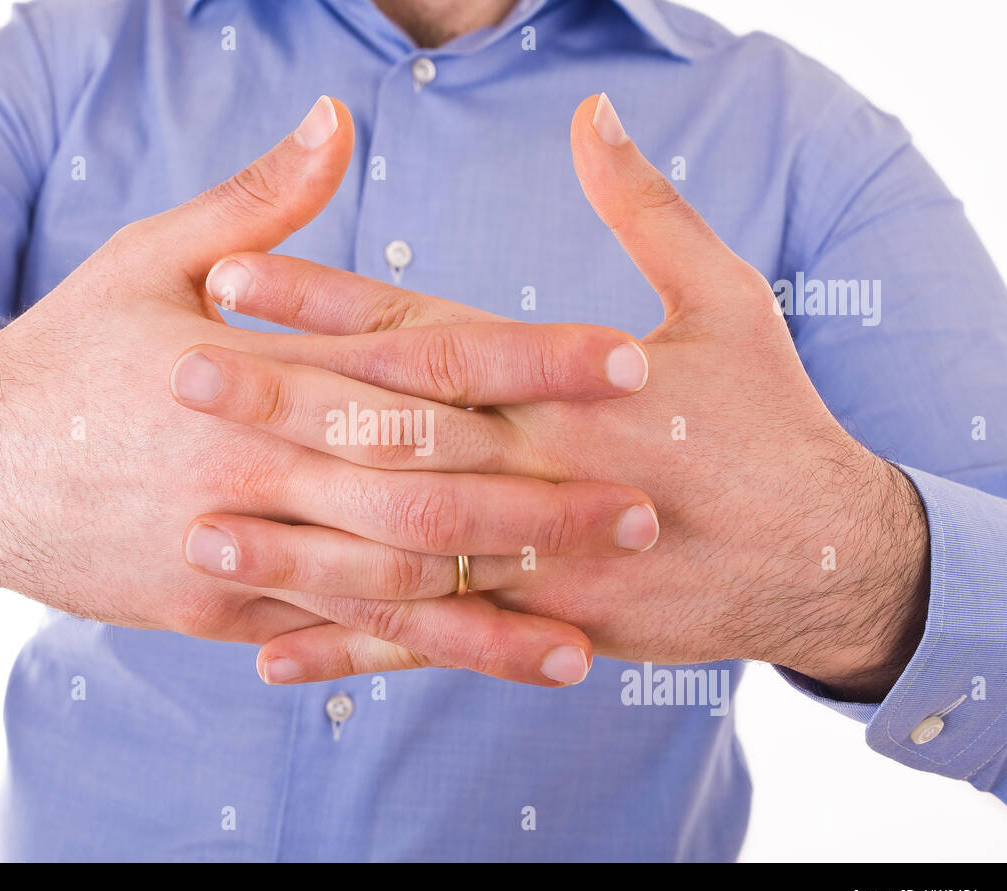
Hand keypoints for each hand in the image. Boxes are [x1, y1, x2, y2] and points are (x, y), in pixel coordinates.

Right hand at [0, 96, 658, 684]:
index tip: (622, 362)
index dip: (528, 364)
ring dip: (506, 589)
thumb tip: (336, 118)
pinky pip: (340, 628)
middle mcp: (259, 460)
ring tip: (604, 602)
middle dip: (544, 495)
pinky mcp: (224, 607)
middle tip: (649, 504)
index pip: (422, 360)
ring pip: (395, 573)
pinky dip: (426, 645)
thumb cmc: (68, 355)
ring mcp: (241, 545)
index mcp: (259, 363)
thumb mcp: (147, 259)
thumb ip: (257, 202)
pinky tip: (506, 657)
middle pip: (427, 479)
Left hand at [185, 94, 928, 700]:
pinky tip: (272, 655)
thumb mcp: (730, 300)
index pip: (425, 332)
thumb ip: (649, 212)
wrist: (827, 555)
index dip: (327, 302)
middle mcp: (543, 467)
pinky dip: (356, 651)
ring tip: (198, 532)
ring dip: (296, 545)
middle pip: (393, 433)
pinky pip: (436, 641)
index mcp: (572, 382)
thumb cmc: (773, 422)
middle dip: (284, 406)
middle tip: (180, 378)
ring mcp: (541, 557)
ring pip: (399, 549)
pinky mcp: (547, 625)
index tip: (235, 274)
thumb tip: (594, 120)